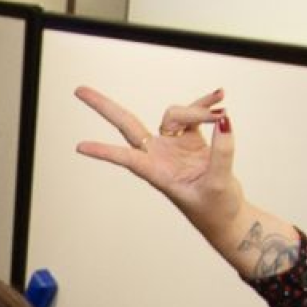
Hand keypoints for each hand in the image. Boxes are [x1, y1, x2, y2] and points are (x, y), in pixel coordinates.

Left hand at [73, 86, 301, 281]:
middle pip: (128, 126)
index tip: (80, 147)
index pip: (126, 159)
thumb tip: (223, 120)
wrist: (227, 215)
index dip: (105, 152)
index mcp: (157, 173)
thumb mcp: (219, 183)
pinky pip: (193, 115)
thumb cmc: (216, 209)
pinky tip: (218, 98)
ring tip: (220, 115)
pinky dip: (205, 106)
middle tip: (79, 91)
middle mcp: (159, 156)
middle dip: (104, 108)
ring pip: (173, 115)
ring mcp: (172, 146)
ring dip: (196, 111)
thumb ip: (222, 152)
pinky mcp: (189, 140)